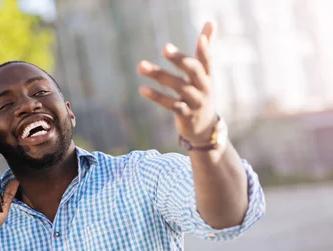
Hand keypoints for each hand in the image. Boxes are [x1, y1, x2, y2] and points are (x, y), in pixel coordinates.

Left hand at [137, 21, 217, 141]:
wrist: (203, 127)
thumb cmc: (200, 93)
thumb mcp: (204, 73)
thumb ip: (205, 49)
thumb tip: (211, 21)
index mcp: (207, 76)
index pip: (207, 60)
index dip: (205, 49)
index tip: (201, 39)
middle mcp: (204, 87)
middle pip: (193, 71)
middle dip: (180, 59)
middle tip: (165, 48)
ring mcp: (195, 102)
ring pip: (178, 87)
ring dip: (159, 75)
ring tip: (141, 66)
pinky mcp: (185, 115)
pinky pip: (170, 104)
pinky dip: (157, 97)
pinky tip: (142, 89)